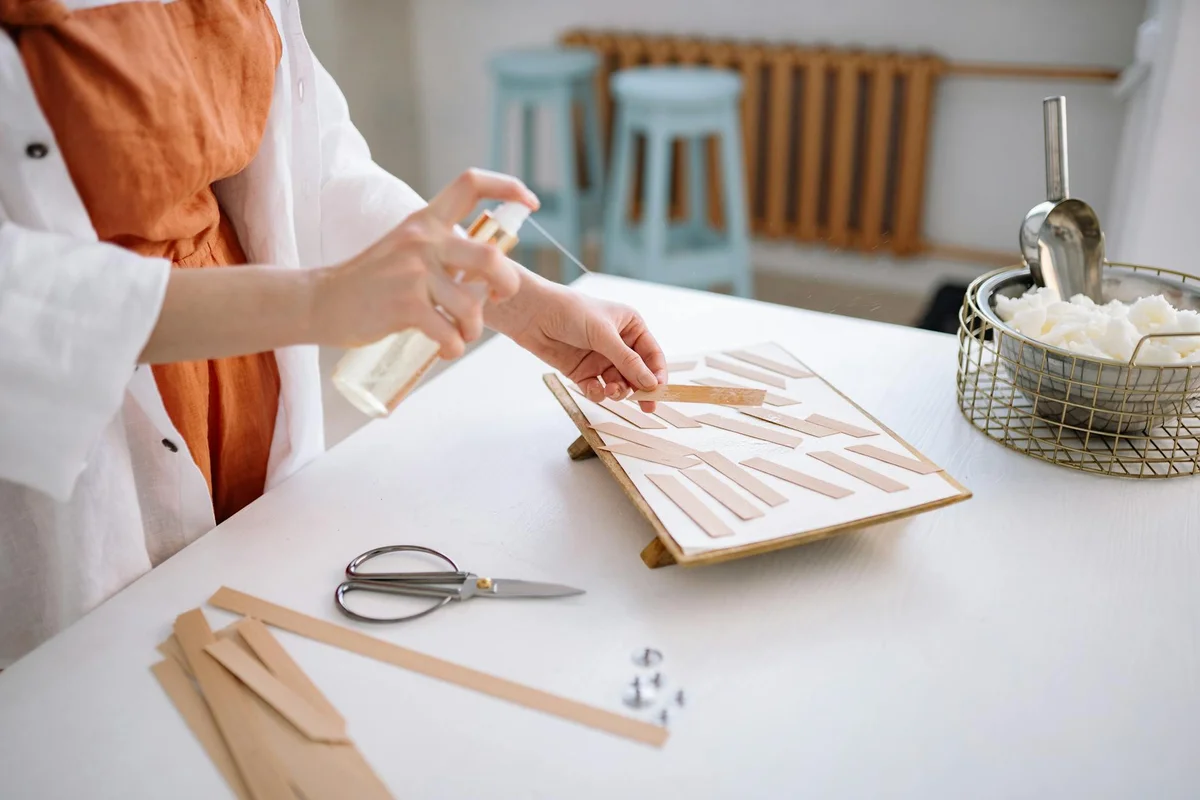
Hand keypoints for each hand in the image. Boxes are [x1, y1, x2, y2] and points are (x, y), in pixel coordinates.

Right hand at [312, 169, 538, 357]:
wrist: (322, 302)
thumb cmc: (370, 282)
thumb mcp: (405, 248)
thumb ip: (441, 250)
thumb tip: (485, 268)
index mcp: (426, 221)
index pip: (471, 184)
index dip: (508, 187)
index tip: (531, 203)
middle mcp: (423, 241)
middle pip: (490, 258)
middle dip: (506, 286)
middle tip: (496, 299)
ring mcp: (413, 273)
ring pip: (471, 306)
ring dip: (474, 330)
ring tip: (460, 335)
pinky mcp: (404, 306)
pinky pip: (449, 333)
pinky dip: (454, 348)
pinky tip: (446, 349)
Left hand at [490, 278, 667, 409]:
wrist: (534, 315)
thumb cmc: (571, 312)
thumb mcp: (604, 334)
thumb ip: (627, 361)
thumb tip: (650, 383)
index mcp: (630, 327)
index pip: (652, 354)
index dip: (657, 373)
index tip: (658, 391)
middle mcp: (618, 344)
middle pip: (637, 373)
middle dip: (639, 388)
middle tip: (645, 405)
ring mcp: (600, 359)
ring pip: (618, 383)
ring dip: (618, 391)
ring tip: (611, 390)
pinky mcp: (582, 371)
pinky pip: (597, 388)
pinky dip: (597, 392)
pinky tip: (593, 389)